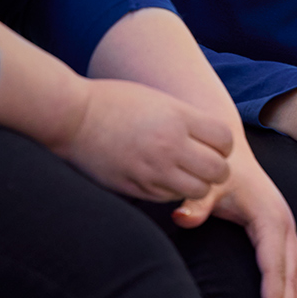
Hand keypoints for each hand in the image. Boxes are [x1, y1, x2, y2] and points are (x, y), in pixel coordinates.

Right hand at [56, 78, 233, 203]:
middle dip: (216, 170)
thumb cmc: (112, 101)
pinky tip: (160, 178)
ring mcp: (153, 169)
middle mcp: (170, 144)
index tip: (212, 144)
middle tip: (203, 164)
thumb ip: (184, 118)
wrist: (71, 117)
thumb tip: (211, 136)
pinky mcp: (136, 187)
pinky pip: (170, 198)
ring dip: (196, 185)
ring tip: (182, 174)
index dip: (223, 145)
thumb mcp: (156, 99)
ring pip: (198, 190)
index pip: (225, 139)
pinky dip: (172, 192)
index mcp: (177, 117)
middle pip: (219, 170)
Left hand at [171, 127, 296, 297]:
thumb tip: (180, 217)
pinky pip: (295, 272)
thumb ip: (195, 203)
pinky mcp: (284, 234)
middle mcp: (285, 225)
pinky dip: (293, 297)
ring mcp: (288, 229)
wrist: (230, 149)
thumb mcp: (207, 184)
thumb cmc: (218, 171)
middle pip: (290, 277)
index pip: (273, 266)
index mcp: (270, 217)